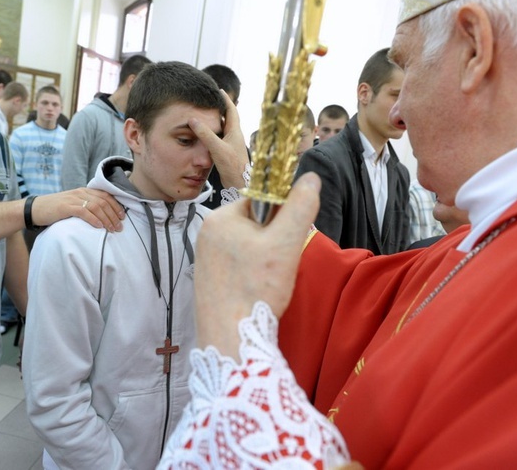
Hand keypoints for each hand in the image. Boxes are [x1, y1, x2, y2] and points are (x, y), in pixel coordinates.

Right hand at [31, 188, 124, 230]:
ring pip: (96, 207)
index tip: (122, 217)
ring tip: (112, 229)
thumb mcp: (73, 204)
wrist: (35, 209)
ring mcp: (73, 199)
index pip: (105, 195)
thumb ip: (86, 206)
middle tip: (120, 227)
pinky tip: (99, 226)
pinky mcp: (66, 207)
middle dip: (114, 215)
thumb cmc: (55, 209)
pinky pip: (83, 212)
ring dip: (107, 219)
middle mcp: (80, 193)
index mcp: (84, 191)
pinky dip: (94, 219)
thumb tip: (102, 216)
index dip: (116, 206)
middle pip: (103, 201)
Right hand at [189, 89, 249, 188]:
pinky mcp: (227, 153)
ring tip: (206, 115)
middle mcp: (234, 136)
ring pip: (223, 129)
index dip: (225, 100)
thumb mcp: (217, 148)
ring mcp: (231, 145)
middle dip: (220, 109)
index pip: (231, 110)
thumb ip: (205, 134)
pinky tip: (206, 136)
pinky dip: (213, 134)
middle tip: (211, 101)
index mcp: (235, 132)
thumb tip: (193, 119)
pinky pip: (219, 139)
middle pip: (228, 118)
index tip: (219, 91)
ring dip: (216, 122)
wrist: (239, 184)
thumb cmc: (232, 166)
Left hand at [194, 172, 320, 358]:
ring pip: (248, 246)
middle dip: (273, 242)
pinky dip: (251, 275)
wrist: (230, 339)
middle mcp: (206, 233)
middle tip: (277, 266)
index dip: (281, 218)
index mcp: (219, 217)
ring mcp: (205, 257)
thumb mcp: (285, 243)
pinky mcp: (208, 279)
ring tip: (266, 282)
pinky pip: (238, 265)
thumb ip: (299, 207)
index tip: (286, 241)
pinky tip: (255, 292)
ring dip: (264, 260)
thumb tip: (311, 177)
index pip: (260, 201)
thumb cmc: (256, 289)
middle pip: (254, 224)